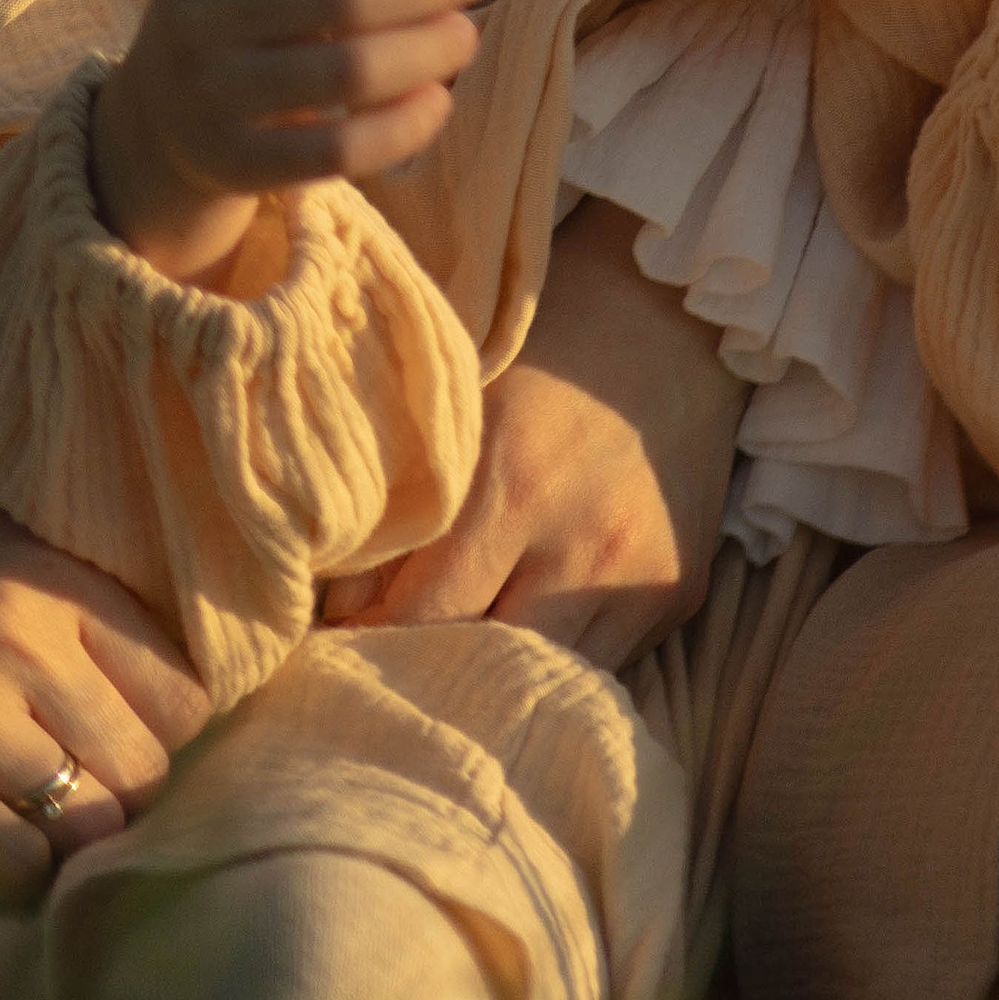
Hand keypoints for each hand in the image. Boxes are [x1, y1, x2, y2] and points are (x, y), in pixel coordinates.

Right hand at [0, 460, 207, 892]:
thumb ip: (53, 595)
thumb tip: (148, 682)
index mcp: (39, 567)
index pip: (179, 684)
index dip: (164, 731)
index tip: (124, 746)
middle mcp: (13, 631)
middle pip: (145, 763)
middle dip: (123, 797)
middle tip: (74, 801)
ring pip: (89, 822)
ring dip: (69, 842)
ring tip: (29, 829)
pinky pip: (10, 858)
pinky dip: (9, 871)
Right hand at [89, 0, 489, 283]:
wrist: (164, 108)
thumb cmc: (257, 1)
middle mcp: (195, 9)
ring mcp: (207, 92)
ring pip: (347, 73)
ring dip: (428, 50)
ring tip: (464, 33)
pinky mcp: (232, 161)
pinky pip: (338, 152)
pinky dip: (403, 127)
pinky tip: (438, 101)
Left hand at [321, 194, 742, 670]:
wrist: (669, 318)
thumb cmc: (543, 348)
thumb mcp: (459, 397)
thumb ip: (402, 497)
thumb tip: (338, 600)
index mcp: (511, 480)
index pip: (414, 615)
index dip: (361, 639)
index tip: (324, 645)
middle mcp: (579, 542)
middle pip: (477, 659)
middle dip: (420, 669)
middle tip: (374, 664)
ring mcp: (634, 579)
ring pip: (539, 681)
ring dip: (490, 677)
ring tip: (447, 664)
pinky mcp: (674, 598)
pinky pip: (595, 669)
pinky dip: (549, 664)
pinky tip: (518, 639)